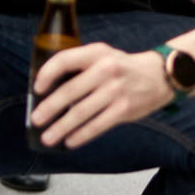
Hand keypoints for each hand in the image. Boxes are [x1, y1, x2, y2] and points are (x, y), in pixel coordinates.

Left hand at [30, 43, 174, 150]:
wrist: (158, 76)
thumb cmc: (122, 67)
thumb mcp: (103, 56)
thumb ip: (81, 66)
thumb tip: (50, 90)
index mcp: (96, 53)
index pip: (65, 60)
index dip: (47, 74)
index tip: (37, 88)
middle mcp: (105, 70)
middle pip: (70, 91)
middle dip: (49, 108)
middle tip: (36, 119)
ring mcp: (115, 91)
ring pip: (81, 112)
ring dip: (61, 127)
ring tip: (48, 137)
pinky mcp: (123, 109)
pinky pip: (97, 126)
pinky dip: (81, 135)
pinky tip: (70, 141)